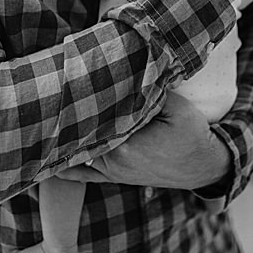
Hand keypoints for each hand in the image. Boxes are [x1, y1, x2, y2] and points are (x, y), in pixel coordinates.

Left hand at [55, 92, 230, 189]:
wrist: (203, 166)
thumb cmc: (193, 136)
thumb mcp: (179, 108)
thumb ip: (154, 93)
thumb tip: (131, 76)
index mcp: (127, 143)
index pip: (98, 116)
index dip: (88, 97)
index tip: (78, 79)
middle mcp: (113, 160)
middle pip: (87, 131)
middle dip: (78, 112)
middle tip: (61, 90)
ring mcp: (111, 171)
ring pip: (81, 150)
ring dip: (72, 133)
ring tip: (54, 113)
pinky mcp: (114, 176)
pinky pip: (83, 174)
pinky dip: (66, 168)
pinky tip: (49, 162)